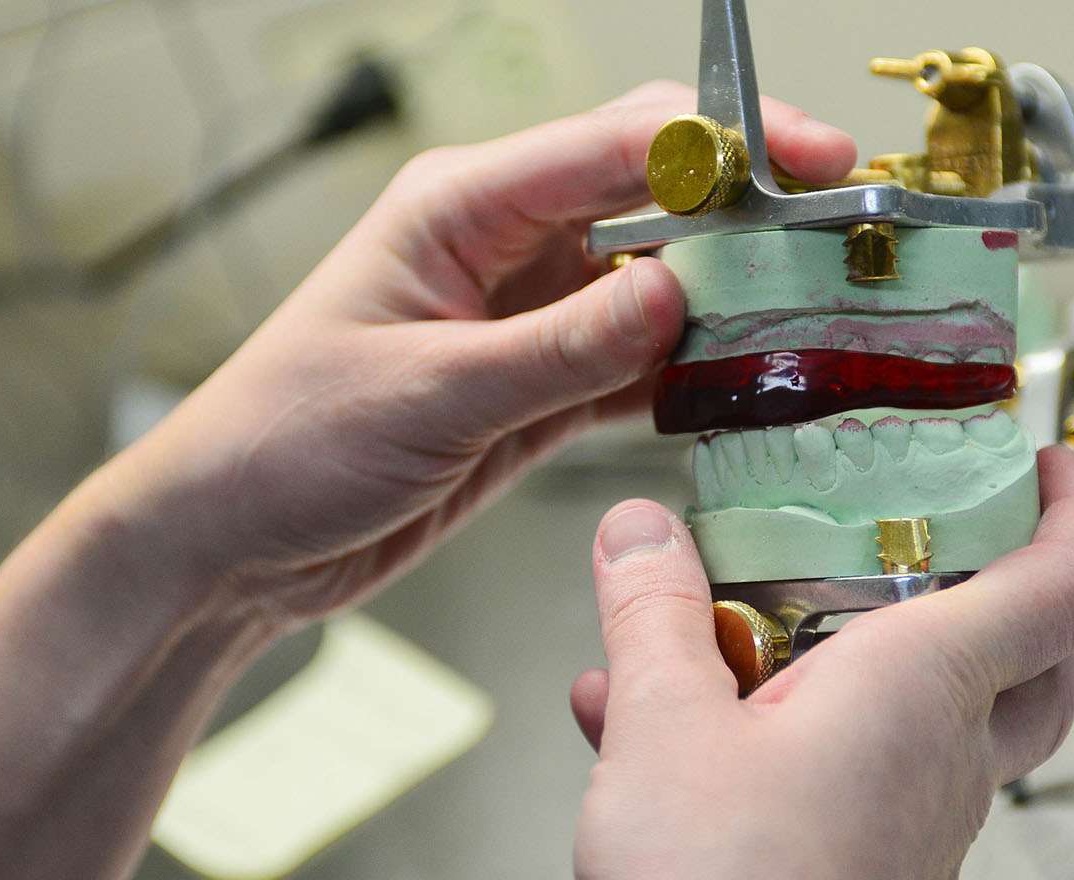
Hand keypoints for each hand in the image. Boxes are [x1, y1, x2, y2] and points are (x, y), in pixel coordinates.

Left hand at [88, 82, 856, 627]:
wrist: (232, 541)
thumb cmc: (285, 444)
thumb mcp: (430, 394)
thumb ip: (561, 348)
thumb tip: (679, 294)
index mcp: (461, 208)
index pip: (616, 145)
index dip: (725, 144)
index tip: (814, 159)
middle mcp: (503, 248)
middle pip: (653, 202)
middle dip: (749, 213)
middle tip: (840, 237)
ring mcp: (526, 319)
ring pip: (656, 286)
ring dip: (731, 300)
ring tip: (817, 314)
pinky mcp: (537, 389)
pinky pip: (635, 365)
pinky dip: (688, 374)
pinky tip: (744, 384)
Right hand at [570, 446, 1073, 879]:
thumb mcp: (663, 725)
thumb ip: (654, 613)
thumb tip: (638, 530)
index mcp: (924, 690)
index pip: (1064, 586)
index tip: (1049, 464)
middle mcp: (946, 758)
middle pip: (1033, 659)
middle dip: (1013, 586)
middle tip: (955, 537)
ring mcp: (918, 827)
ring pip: (939, 719)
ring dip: (863, 657)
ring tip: (729, 632)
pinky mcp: (873, 875)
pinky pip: (858, 779)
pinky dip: (795, 734)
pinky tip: (672, 734)